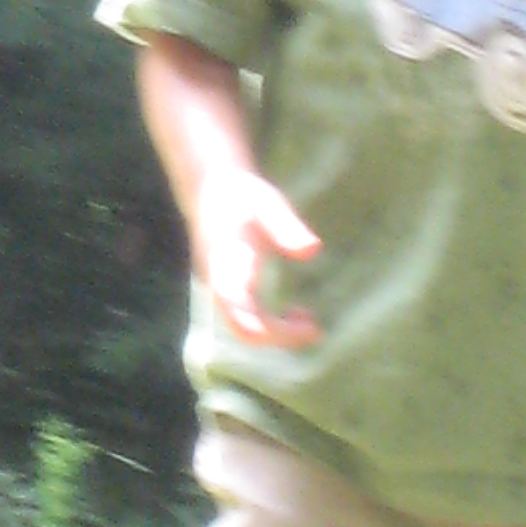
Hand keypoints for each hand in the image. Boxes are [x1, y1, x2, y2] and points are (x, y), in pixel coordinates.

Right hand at [194, 168, 321, 347]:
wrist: (210, 190)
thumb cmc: (241, 194)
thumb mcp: (266, 203)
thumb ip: (286, 226)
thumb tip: (313, 250)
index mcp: (225, 262)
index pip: (240, 310)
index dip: (272, 329)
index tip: (309, 326)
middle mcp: (218, 282)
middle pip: (243, 328)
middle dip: (280, 337)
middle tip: (316, 330)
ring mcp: (221, 289)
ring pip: (244, 329)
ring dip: (278, 334)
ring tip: (311, 324)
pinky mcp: (228, 292)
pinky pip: (247, 321)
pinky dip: (274, 326)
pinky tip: (298, 313)